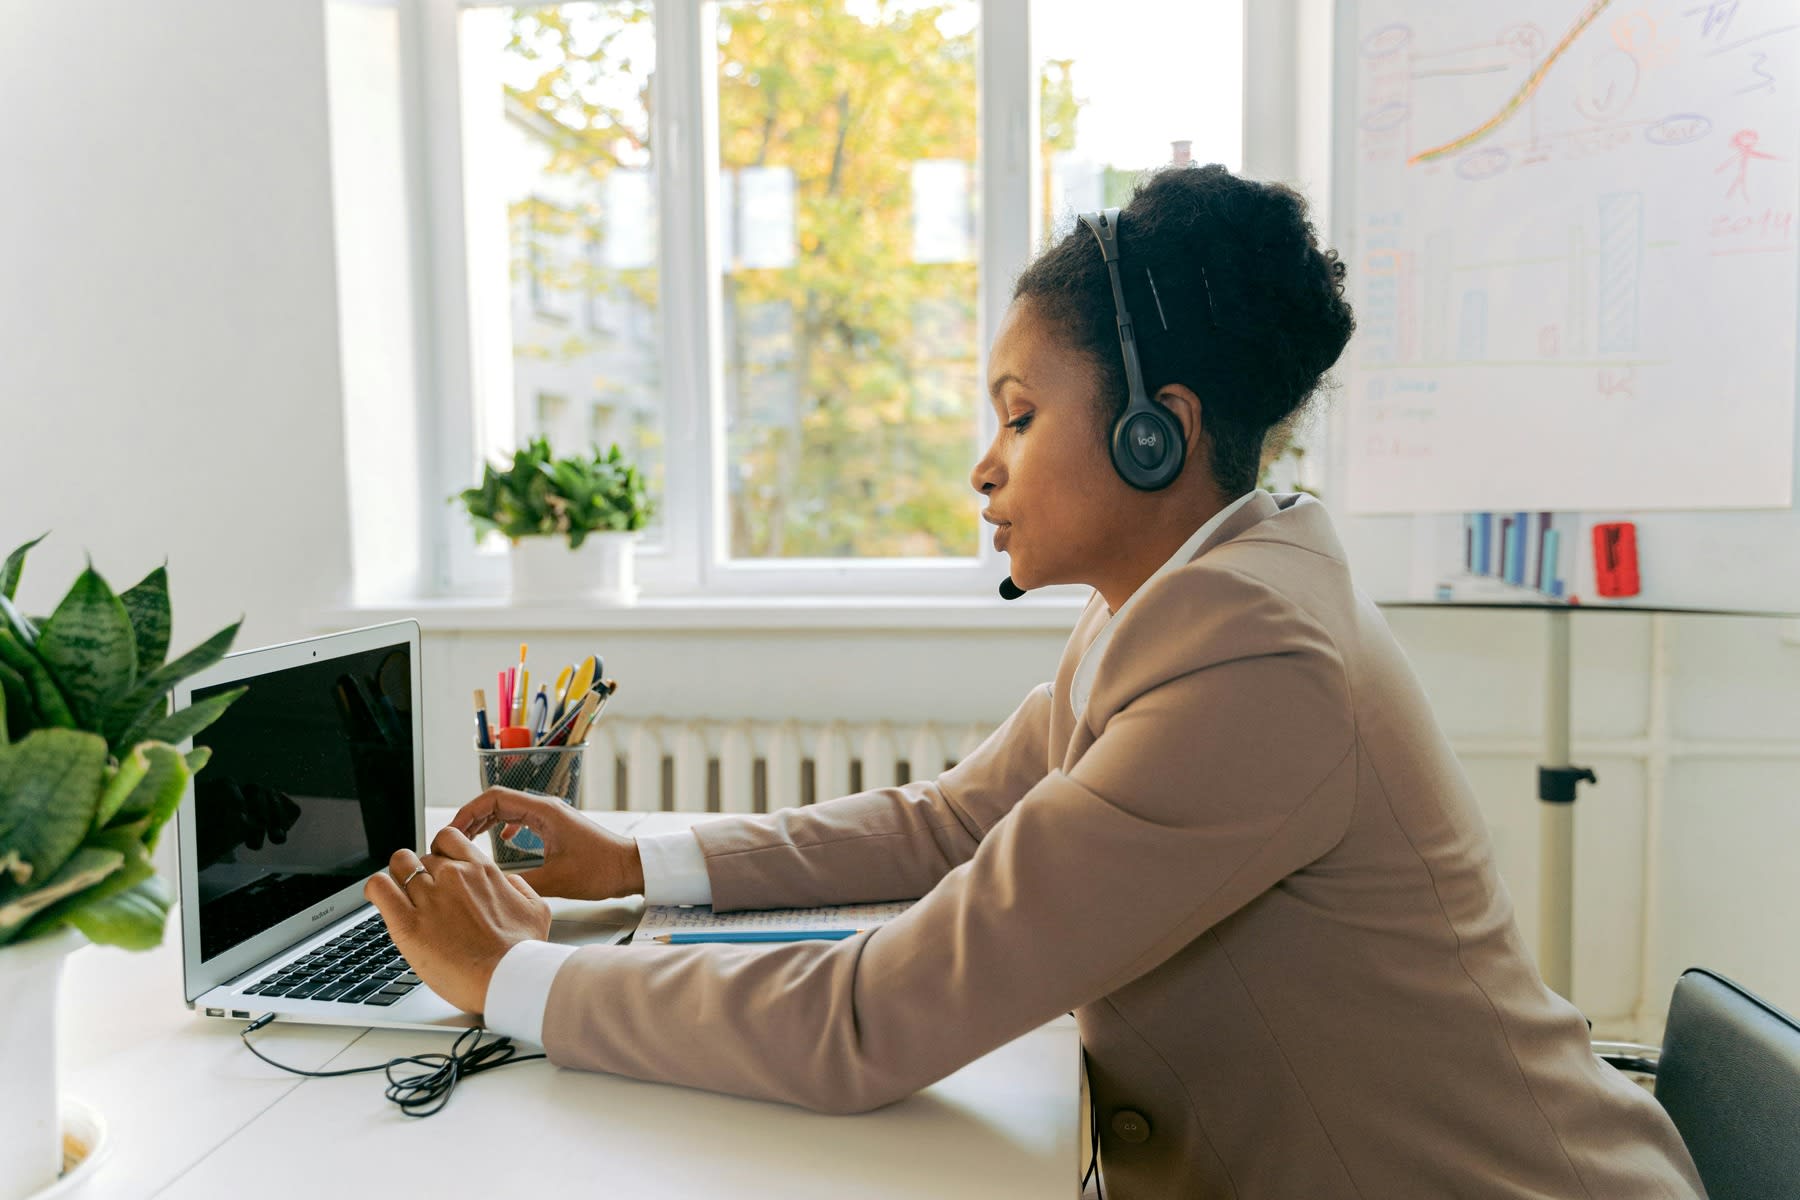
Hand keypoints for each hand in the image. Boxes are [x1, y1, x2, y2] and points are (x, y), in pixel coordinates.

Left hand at [363, 826, 551, 1014]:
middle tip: (425, 895)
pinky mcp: (406, 924)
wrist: (507, 979)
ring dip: (398, 876)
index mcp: (481, 870)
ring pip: (399, 864)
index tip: (440, 867)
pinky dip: (377, 888)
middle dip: (422, 872)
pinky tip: (382, 898)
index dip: (440, 851)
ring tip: (401, 895)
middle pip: (422, 856)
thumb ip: (519, 887)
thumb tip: (507, 881)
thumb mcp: (536, 908)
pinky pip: (379, 887)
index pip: (448, 837)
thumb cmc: (522, 951)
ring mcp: (428, 898)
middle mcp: (453, 877)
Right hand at [447, 786, 644, 900]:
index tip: (450, 831)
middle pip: (497, 802)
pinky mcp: (556, 826)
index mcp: (543, 812)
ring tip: (466, 841)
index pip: (494, 798)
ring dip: (485, 822)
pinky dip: (504, 827)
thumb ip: (519, 883)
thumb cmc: (601, 870)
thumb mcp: (556, 881)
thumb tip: (488, 886)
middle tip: (450, 839)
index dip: (467, 812)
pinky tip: (500, 842)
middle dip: (470, 818)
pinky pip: (522, 819)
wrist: (630, 868)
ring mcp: (551, 816)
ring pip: (508, 810)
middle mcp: (546, 808)